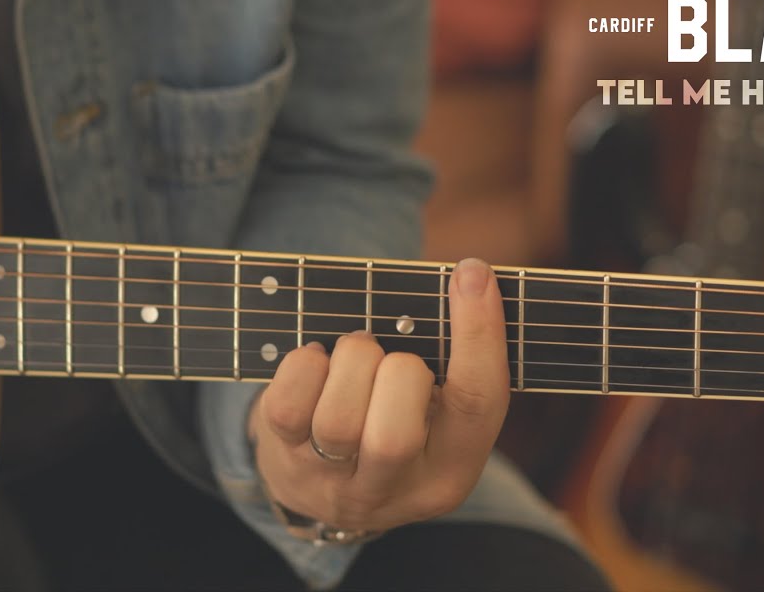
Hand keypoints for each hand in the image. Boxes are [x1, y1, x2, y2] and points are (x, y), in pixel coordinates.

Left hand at [248, 257, 509, 531]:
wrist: (323, 483)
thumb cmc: (395, 417)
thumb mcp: (440, 408)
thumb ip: (456, 358)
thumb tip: (469, 277)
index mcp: (452, 470)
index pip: (477, 404)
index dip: (478, 333)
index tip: (472, 274)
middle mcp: (394, 489)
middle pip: (395, 433)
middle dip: (395, 369)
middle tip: (391, 355)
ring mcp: (332, 482)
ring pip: (337, 421)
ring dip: (350, 361)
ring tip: (354, 354)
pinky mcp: (286, 461)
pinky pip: (288, 407)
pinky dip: (306, 365)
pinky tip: (319, 363)